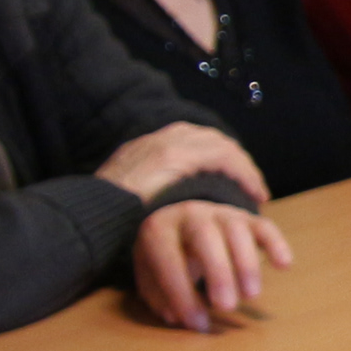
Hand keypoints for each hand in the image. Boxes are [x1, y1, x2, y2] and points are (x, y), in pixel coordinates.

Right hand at [96, 121, 269, 206]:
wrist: (93, 210)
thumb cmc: (105, 213)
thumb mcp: (125, 197)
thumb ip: (146, 194)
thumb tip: (158, 207)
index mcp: (147, 145)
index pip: (191, 142)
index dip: (215, 158)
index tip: (229, 177)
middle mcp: (160, 137)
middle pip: (210, 139)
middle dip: (234, 160)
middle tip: (251, 183)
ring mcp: (169, 143)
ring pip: (222, 147)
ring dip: (244, 169)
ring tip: (257, 191)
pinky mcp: (179, 156)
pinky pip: (224, 158)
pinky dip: (244, 174)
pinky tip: (254, 193)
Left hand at [133, 198, 292, 333]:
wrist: (177, 219)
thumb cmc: (164, 255)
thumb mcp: (148, 273)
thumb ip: (159, 295)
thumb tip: (178, 316)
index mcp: (158, 229)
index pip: (168, 259)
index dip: (182, 293)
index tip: (197, 324)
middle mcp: (190, 215)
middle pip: (206, 237)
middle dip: (218, 273)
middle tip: (227, 307)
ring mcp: (221, 213)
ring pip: (237, 230)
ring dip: (247, 264)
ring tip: (251, 296)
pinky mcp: (246, 218)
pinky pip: (264, 226)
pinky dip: (276, 244)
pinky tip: (284, 266)